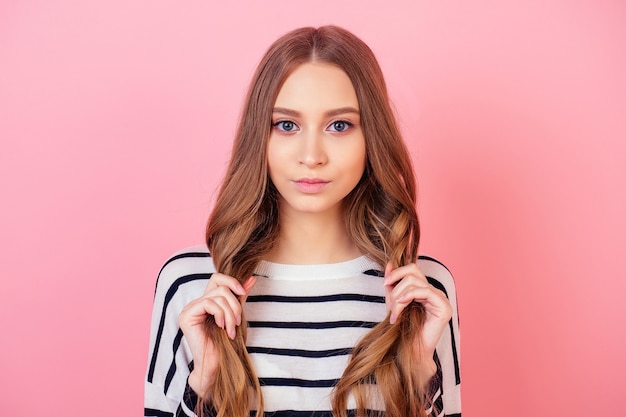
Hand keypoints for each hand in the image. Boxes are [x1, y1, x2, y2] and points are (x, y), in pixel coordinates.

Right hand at [178, 273, 255, 394]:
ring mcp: (189, 309)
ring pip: (216, 296)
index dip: (231, 281)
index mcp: (206, 302)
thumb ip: (240, 297)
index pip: (217, 279)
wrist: (217, 365)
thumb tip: (251, 278)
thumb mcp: (236, 315)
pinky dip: (220, 314)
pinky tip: (221, 327)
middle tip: (238, 322)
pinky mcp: (186, 316)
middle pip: (220, 288)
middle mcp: (195, 303)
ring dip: (230, 314)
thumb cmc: (226, 343)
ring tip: (231, 329)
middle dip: (234, 304)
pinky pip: (207, 303)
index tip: (243, 292)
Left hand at [383, 263, 451, 357]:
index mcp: (424, 290)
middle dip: (396, 287)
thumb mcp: (394, 302)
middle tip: (390, 306)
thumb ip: (392, 284)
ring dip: (399, 297)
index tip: (385, 283)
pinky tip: (401, 306)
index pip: (412, 269)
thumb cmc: (403, 329)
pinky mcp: (444, 307)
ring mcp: (441, 298)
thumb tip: (388, 263)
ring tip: (394, 314)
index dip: (397, 272)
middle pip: (412, 272)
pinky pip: (425, 291)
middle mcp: (434, 292)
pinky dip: (409, 296)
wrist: (411, 351)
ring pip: (415, 282)